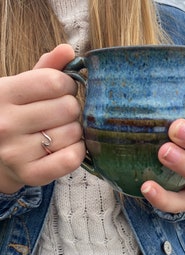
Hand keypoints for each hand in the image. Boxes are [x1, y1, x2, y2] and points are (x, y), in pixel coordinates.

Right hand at [0, 44, 85, 193]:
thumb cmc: (13, 116)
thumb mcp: (20, 88)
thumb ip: (45, 69)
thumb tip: (68, 50)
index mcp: (3, 94)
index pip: (55, 82)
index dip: (67, 85)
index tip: (63, 90)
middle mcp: (6, 123)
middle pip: (68, 108)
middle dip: (70, 109)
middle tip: (60, 114)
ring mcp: (16, 152)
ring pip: (73, 133)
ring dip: (74, 131)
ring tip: (59, 131)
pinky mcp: (30, 174)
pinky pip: (71, 159)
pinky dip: (77, 151)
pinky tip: (68, 147)